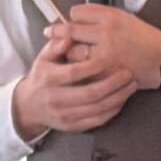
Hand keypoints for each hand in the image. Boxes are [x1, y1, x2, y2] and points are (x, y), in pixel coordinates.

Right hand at [10, 51, 137, 139]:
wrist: (29, 106)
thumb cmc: (42, 76)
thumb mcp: (44, 58)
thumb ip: (57, 45)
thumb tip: (70, 34)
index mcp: (48, 79)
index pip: (74, 73)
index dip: (93, 66)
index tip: (110, 58)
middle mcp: (55, 99)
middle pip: (90, 93)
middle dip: (113, 84)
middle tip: (129, 73)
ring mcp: (64, 115)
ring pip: (97, 108)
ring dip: (118, 97)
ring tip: (131, 85)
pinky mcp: (72, 126)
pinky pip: (97, 120)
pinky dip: (113, 110)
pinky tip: (122, 99)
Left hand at [51, 4, 160, 90]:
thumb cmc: (145, 39)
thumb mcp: (125, 18)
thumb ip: (101, 16)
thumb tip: (76, 16)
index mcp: (111, 17)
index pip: (77, 12)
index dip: (72, 17)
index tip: (70, 21)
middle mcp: (106, 34)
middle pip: (69, 31)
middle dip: (59, 33)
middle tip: (51, 32)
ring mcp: (104, 54)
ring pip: (72, 52)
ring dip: (68, 53)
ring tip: (70, 52)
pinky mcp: (105, 72)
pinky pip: (82, 71)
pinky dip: (79, 70)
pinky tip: (81, 68)